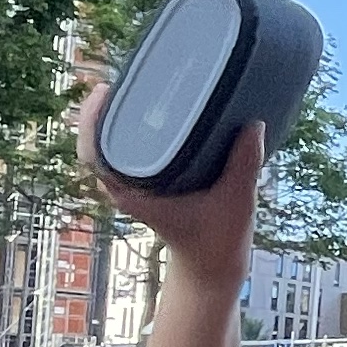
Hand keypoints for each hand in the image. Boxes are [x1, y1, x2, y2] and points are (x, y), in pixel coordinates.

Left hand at [77, 90, 264, 291]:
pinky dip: (136, 129)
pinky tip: (156, 109)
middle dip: (107, 107)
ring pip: (113, 144)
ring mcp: (136, 185)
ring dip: (120, 116)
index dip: (92, 119)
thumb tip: (253, 125)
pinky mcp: (149, 183)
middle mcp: (127, 187)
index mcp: (133, 194)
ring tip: (140, 85)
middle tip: (128, 77)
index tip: (105, 91)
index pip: (95, 153)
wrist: (211, 269)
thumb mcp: (237, 203)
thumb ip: (244, 165)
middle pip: (99, 141)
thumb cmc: (219, 242)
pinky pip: (132, 150)